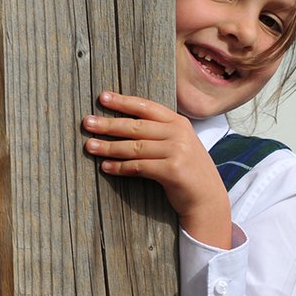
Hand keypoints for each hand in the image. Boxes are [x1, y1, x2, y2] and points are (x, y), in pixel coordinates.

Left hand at [84, 91, 231, 246]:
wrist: (207, 198)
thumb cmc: (189, 172)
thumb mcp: (180, 145)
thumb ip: (161, 132)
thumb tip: (126, 124)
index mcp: (179, 123)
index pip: (146, 107)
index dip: (123, 102)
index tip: (102, 98)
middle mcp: (179, 133)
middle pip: (136, 126)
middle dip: (108, 124)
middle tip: (87, 123)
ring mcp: (177, 151)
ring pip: (134, 147)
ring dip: (109, 147)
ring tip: (90, 147)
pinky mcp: (172, 170)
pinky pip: (138, 166)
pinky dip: (120, 167)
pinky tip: (106, 167)